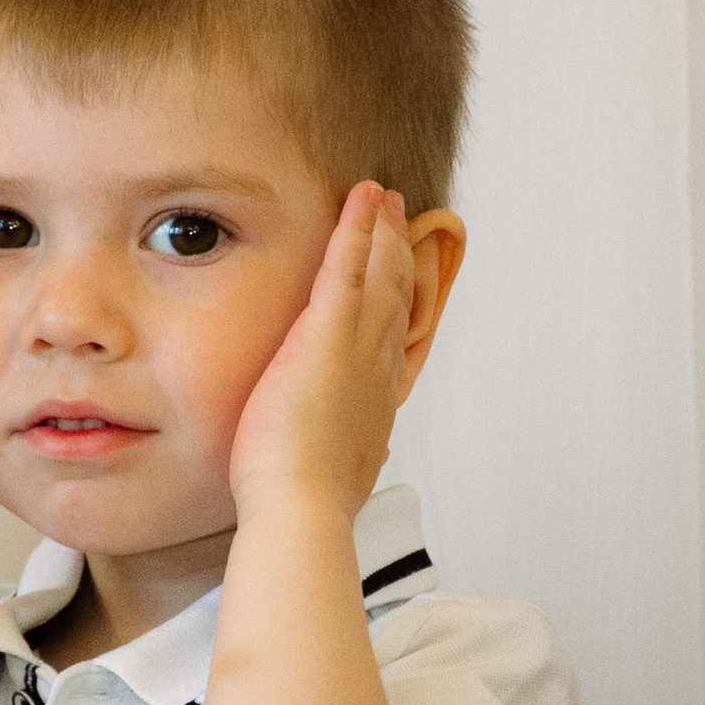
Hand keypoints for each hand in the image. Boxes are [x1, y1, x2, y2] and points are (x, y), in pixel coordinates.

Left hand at [228, 184, 412, 522]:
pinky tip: (364, 197)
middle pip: (398, 299)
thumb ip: (346, 456)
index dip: (400, 305)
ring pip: (381, 275)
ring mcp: (359, 347)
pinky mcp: (327, 334)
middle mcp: (379, 368)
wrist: (302, 508)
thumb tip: (357, 462)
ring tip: (383, 199)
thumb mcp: (339, 475)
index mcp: (377, 401)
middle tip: (401, 223)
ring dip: (383, 232)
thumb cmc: (309, 503)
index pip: (394, 342)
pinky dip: (358, 228)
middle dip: (399, 256)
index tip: (401, 283)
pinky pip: (347, 267)